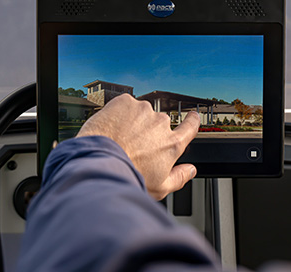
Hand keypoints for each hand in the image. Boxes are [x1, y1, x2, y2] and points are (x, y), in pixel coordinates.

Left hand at [76, 93, 199, 199]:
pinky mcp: (125, 102)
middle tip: (132, 147)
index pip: (190, 127)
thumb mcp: (159, 188)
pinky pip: (124, 106)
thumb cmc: (127, 177)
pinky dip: (118, 114)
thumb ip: (179, 177)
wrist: (98, 163)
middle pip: (159, 124)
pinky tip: (111, 129)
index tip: (192, 117)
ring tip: (118, 140)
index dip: (192, 122)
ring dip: (132, 123)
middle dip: (148, 132)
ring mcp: (143, 110)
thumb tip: (191, 170)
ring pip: (140, 114)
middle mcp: (161, 124)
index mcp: (171, 144)